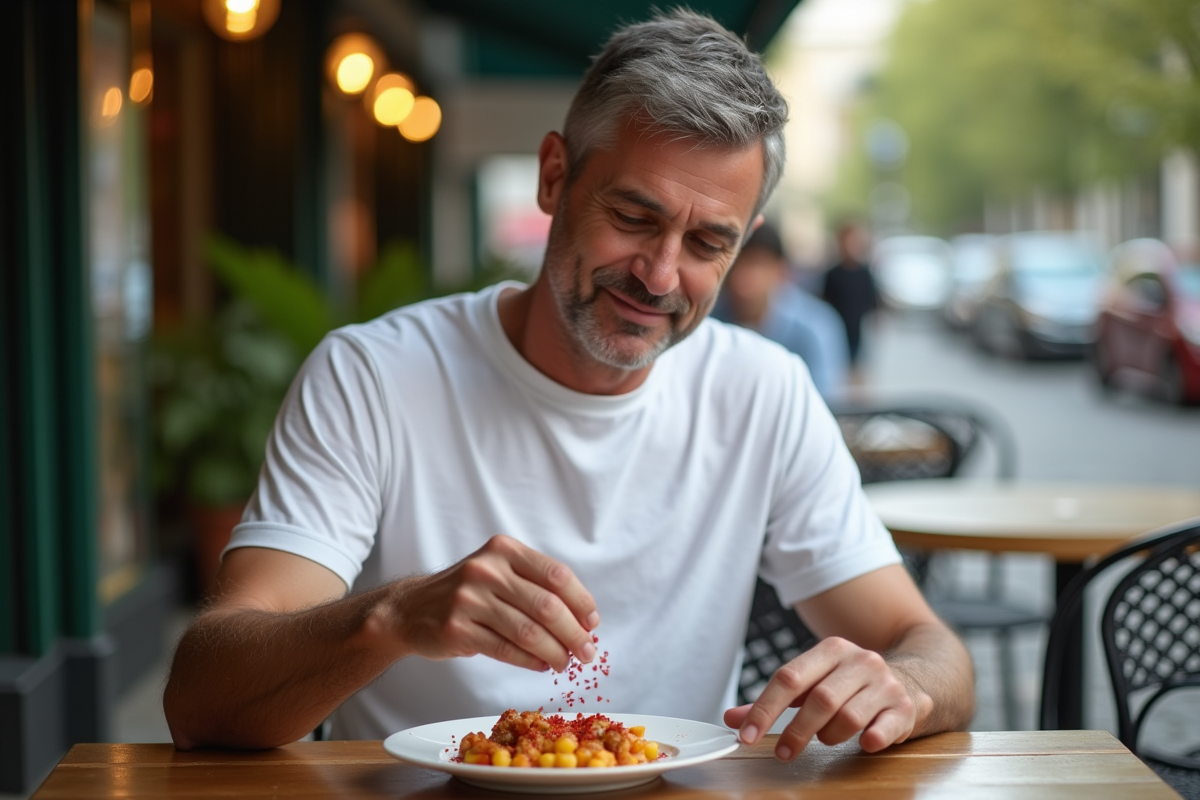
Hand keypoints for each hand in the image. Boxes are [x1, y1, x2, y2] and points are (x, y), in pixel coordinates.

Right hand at [389, 535, 599, 672]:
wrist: (410, 609)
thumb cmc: (467, 593)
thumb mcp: (498, 573)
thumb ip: (535, 587)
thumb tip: (583, 621)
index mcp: (503, 550)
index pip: (556, 575)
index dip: (581, 601)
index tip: (593, 623)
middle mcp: (486, 570)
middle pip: (547, 606)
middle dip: (574, 634)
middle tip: (588, 652)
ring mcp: (468, 599)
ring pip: (528, 632)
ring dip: (555, 652)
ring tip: (566, 663)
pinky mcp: (456, 629)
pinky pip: (505, 649)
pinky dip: (530, 661)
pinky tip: (541, 665)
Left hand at [724, 637, 918, 759]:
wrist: (912, 679)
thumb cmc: (850, 684)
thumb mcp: (812, 682)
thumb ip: (773, 700)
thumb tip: (732, 718)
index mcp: (830, 650)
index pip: (788, 677)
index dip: (764, 708)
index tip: (746, 734)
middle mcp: (859, 661)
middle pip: (819, 698)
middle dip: (796, 731)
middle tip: (783, 753)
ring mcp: (884, 683)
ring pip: (848, 715)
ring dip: (830, 735)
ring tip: (826, 738)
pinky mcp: (904, 707)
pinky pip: (886, 726)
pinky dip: (873, 737)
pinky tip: (864, 743)